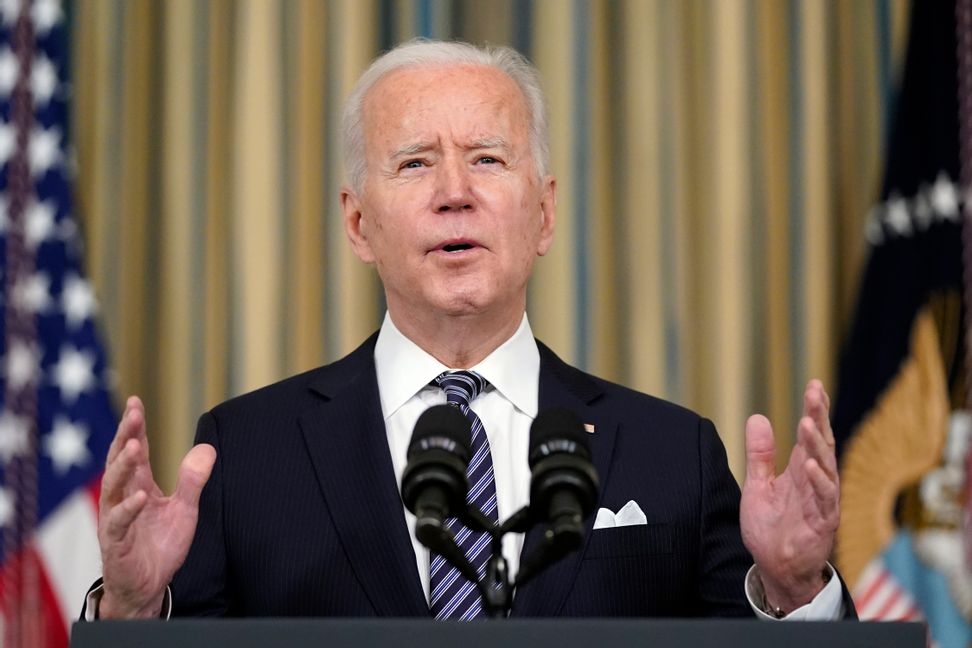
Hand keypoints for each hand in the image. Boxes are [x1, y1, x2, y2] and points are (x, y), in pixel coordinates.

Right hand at [97, 396, 215, 617]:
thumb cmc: (161, 546)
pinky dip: (129, 508)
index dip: (134, 427)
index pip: (135, 451)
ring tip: (136, 446)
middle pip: (120, 461)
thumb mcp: (185, 510)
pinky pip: (118, 522)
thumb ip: (193, 480)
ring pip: (113, 486)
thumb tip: (208, 447)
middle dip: (125, 436)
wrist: (147, 588)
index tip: (135, 402)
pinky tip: (140, 497)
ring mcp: (116, 519)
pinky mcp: (115, 542)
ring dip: (123, 465)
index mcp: (139, 486)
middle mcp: (122, 498)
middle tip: (132, 413)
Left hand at [739, 380, 838, 612]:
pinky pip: (824, 499)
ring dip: (818, 445)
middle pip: (820, 444)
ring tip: (808, 422)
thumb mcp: (757, 484)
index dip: (814, 410)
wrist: (774, 567)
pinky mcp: (822, 522)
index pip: (809, 435)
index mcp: (800, 470)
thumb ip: (759, 454)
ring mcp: (821, 501)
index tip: (814, 384)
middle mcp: (814, 481)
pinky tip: (811, 465)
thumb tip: (758, 417)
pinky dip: (819, 482)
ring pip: (825, 467)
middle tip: (816, 392)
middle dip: (819, 417)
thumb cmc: (770, 528)